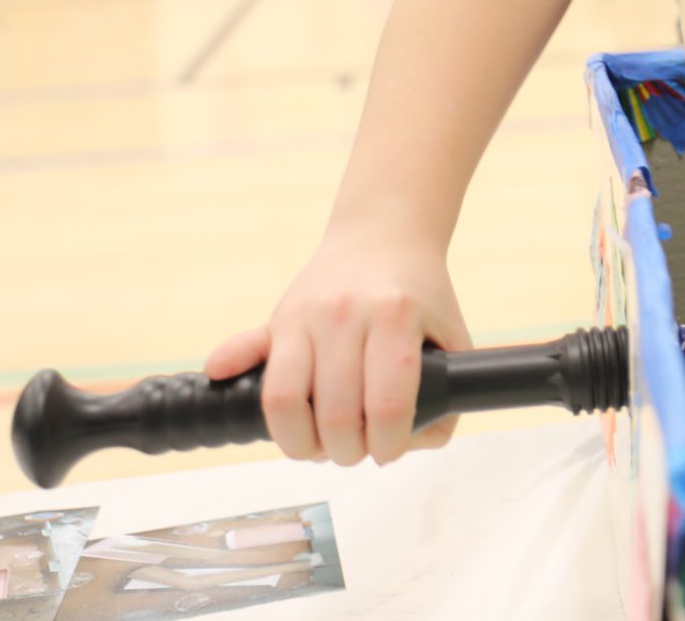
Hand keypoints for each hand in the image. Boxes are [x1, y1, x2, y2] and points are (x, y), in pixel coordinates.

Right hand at [204, 224, 472, 466]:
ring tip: (317, 444)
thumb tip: (410, 445)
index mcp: (396, 316)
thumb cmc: (421, 294)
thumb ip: (449, 394)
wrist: (385, 232)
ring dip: (298, 441)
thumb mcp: (452, 335)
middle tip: (355, 450)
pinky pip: (244, 349)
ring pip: (283, 399)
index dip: (387, 445)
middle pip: (333, 414)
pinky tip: (238, 394)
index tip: (388, 451)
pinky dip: (232, 375)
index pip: (387, 405)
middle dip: (346, 452)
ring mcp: (305, 314)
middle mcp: (346, 314)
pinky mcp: (277, 316)